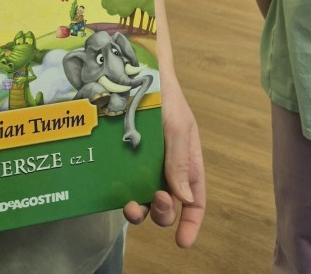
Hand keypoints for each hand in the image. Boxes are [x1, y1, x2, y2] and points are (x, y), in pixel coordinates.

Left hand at [123, 79, 204, 247]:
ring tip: (131, 205)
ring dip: (139, 210)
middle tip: (158, 200)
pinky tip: (115, 193)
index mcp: (186, 161)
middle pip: (168, 205)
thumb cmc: (165, 95)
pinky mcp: (121, 157)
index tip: (182, 241)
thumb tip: (186, 200)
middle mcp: (165, 167)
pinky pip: (121, 182)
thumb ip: (181, 162)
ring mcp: (141, 163)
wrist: (134, 69)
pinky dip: (120, 193)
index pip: (195, 200)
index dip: (191, 223)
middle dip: (164, 213)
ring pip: (142, 199)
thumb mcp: (179, 126)